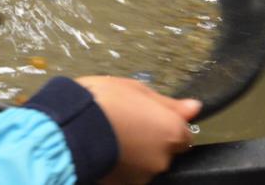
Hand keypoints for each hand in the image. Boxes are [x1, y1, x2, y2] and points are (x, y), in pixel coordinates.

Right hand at [74, 76, 200, 184]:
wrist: (69, 127)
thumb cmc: (101, 101)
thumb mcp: (136, 89)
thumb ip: (168, 103)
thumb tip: (194, 107)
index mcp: (171, 131)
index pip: (184, 134)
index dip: (165, 124)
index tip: (149, 117)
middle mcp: (163, 157)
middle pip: (164, 150)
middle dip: (150, 139)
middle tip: (126, 123)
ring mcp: (143, 174)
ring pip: (145, 163)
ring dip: (134, 153)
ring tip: (110, 136)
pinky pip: (127, 173)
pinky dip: (120, 164)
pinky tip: (105, 149)